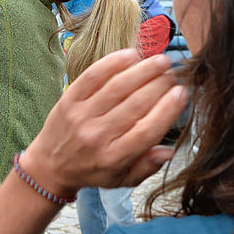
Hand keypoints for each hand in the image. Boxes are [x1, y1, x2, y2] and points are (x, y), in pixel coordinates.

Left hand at [18, 50, 185, 198]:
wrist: (50, 167)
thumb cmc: (93, 171)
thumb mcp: (123, 179)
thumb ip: (147, 166)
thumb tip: (170, 150)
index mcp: (115, 157)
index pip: (148, 130)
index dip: (168, 109)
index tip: (183, 93)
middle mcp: (98, 136)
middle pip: (136, 104)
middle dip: (161, 85)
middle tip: (175, 74)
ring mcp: (82, 116)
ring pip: (118, 87)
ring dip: (143, 70)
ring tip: (161, 61)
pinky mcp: (69, 100)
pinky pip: (92, 76)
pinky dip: (112, 62)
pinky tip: (132, 54)